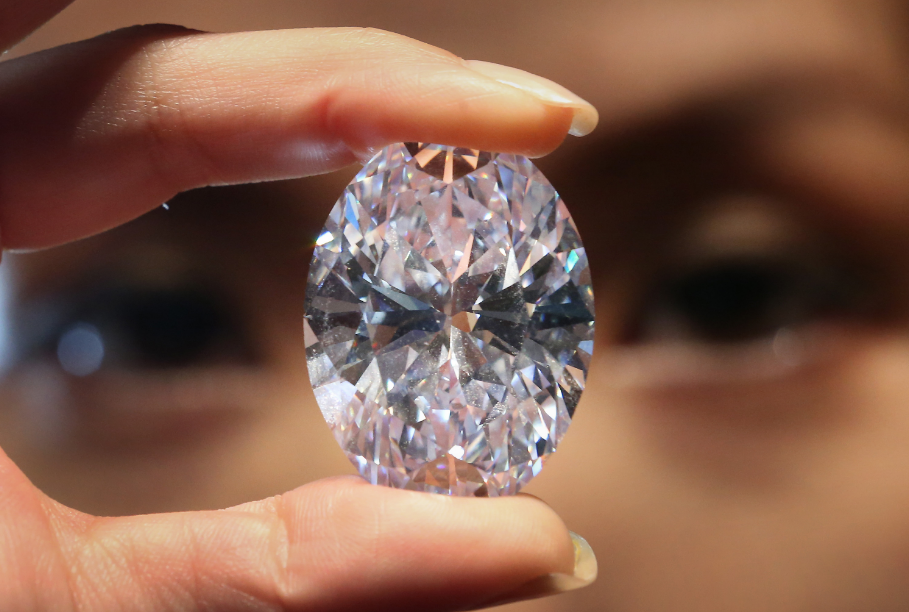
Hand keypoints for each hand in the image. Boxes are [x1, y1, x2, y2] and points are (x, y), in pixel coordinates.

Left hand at [0, 2, 597, 609]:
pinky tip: (272, 143)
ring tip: (405, 105)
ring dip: (256, 81)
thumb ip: (294, 575)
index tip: (537, 119)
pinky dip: (188, 125)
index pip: (175, 103)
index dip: (377, 95)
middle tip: (494, 110)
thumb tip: (539, 550)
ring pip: (104, 72)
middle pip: (148, 57)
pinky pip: (75, 136)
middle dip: (336, 70)